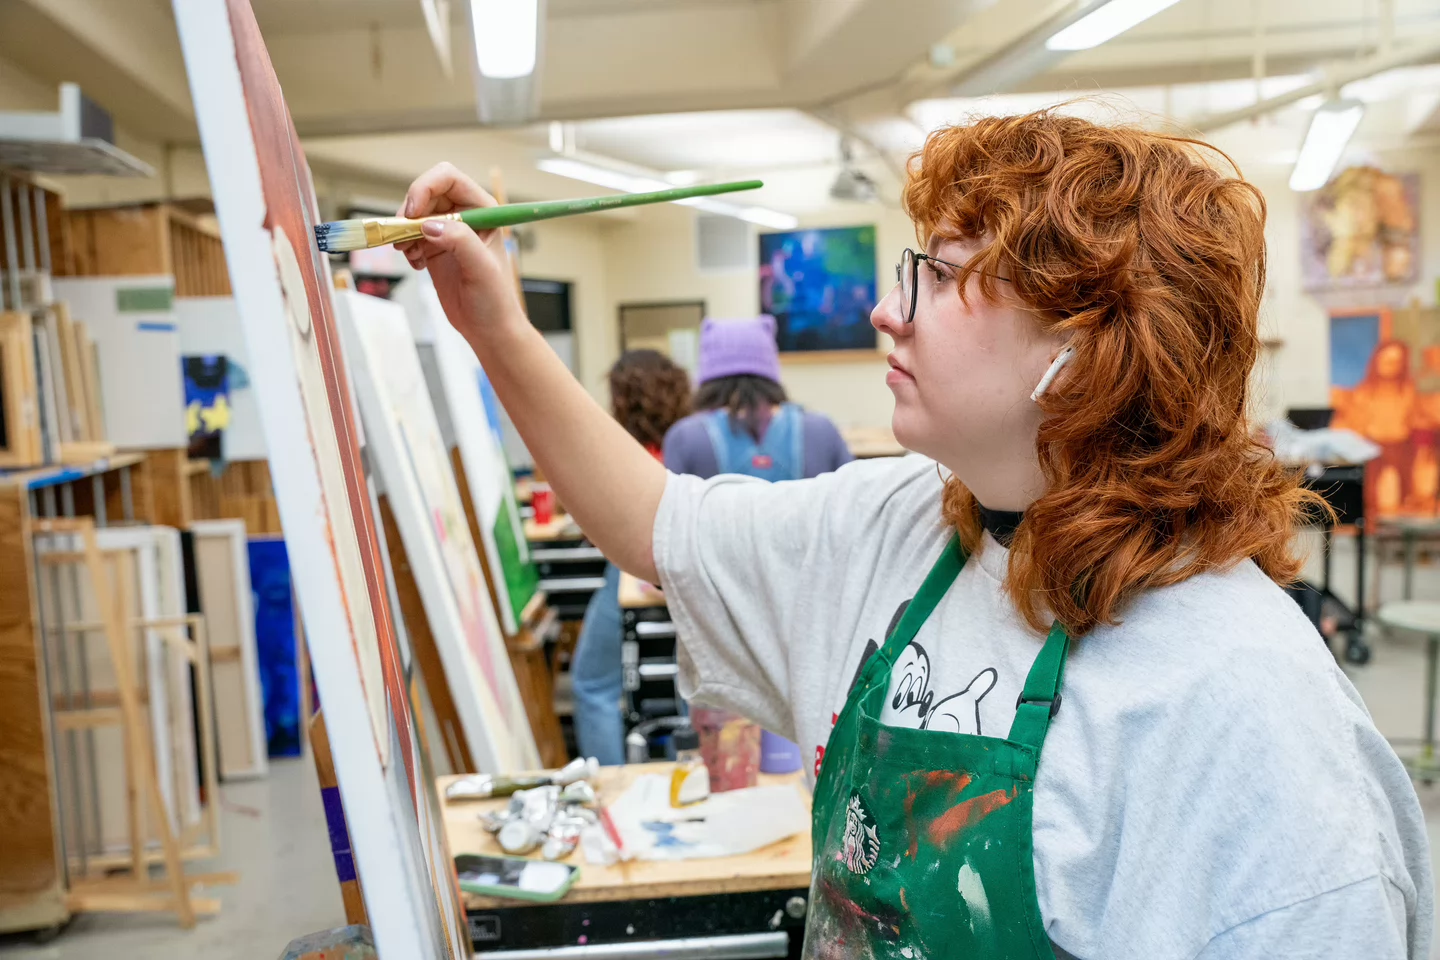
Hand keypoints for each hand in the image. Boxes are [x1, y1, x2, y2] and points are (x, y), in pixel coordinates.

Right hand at [395, 162, 524, 344]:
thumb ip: (459, 242)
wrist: (488, 329)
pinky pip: (408, 234)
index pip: (448, 178)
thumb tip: (429, 224)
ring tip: (411, 255)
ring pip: (413, 214)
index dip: (425, 187)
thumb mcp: (482, 269)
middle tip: (403, 237)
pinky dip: (404, 245)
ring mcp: (447, 232)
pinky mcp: (433, 248)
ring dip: (402, 230)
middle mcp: (464, 216)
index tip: (413, 213)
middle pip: (425, 193)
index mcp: (483, 211)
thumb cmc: (496, 300)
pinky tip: (416, 264)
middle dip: (409, 212)